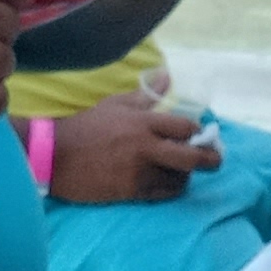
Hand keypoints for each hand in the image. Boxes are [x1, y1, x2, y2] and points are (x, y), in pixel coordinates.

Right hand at [46, 72, 219, 203]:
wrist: (55, 156)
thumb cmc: (86, 127)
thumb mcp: (115, 104)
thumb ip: (146, 95)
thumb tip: (167, 77)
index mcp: (142, 121)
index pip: (185, 128)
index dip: (197, 132)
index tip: (200, 135)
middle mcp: (144, 146)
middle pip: (191, 156)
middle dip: (210, 159)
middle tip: (215, 160)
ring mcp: (138, 171)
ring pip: (179, 178)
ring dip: (187, 175)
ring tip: (184, 171)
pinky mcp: (130, 190)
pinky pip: (162, 193)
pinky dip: (170, 189)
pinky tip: (168, 183)